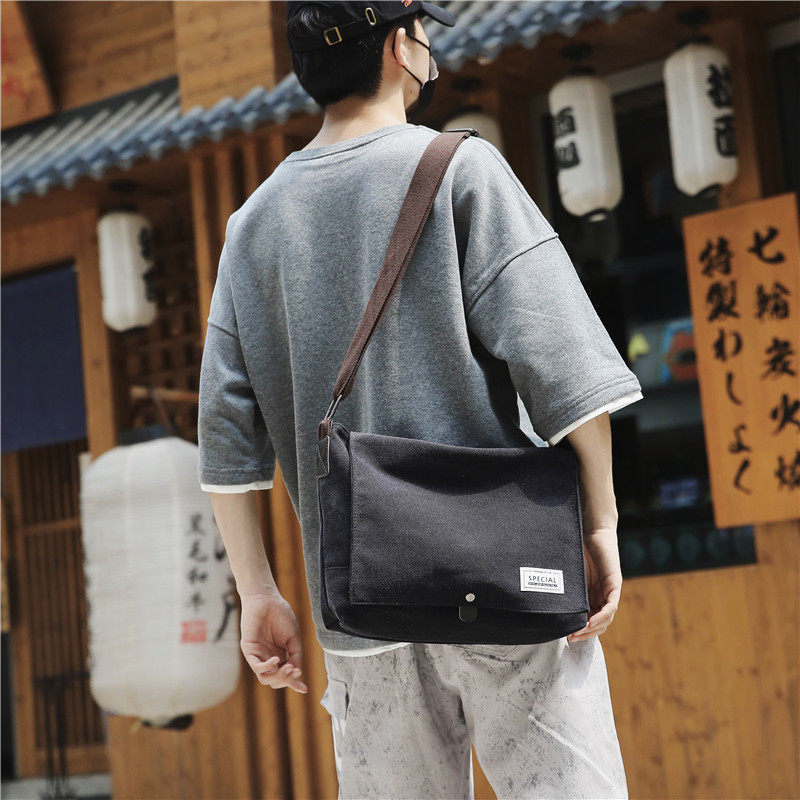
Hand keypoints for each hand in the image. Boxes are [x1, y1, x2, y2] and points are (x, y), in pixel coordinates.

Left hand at [239, 589, 307, 692]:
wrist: (267, 599)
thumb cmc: (281, 615)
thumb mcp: (293, 637)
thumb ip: (295, 654)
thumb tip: (298, 673)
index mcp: (279, 656)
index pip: (285, 675)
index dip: (294, 683)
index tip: (304, 689)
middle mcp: (267, 658)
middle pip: (275, 680)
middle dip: (287, 680)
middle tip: (296, 671)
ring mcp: (257, 655)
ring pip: (265, 678)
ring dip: (278, 676)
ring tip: (289, 667)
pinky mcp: (249, 650)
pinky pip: (257, 666)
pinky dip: (268, 666)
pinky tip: (277, 659)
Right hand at [567, 527, 621, 642]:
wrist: (591, 530)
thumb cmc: (578, 549)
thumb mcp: (569, 574)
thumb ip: (564, 586)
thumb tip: (542, 598)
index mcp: (592, 595)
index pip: (590, 620)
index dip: (580, 631)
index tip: (566, 636)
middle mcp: (602, 596)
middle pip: (600, 623)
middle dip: (586, 634)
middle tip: (570, 638)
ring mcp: (609, 591)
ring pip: (606, 618)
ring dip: (593, 628)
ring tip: (578, 632)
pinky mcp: (614, 584)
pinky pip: (610, 606)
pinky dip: (601, 616)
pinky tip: (590, 621)